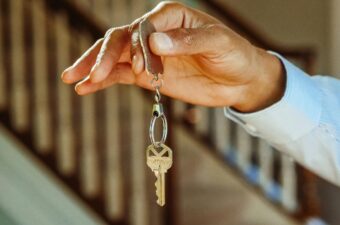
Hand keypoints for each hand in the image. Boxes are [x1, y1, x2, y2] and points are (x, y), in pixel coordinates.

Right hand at [61, 1, 284, 111]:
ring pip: (114, 57)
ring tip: (72, 79)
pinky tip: (86, 88)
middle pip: (120, 40)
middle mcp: (154, 33)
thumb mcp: (218, 43)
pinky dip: (103, 82)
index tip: (140, 68)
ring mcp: (149, 56)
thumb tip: (154, 41)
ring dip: (93, 67)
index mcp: (170, 16)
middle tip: (90, 74)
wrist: (240, 80)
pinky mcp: (148, 76)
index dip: (137, 47)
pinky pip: (120, 76)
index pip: (143, 27)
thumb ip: (186, 41)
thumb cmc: (234, 55)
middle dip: (103, 56)